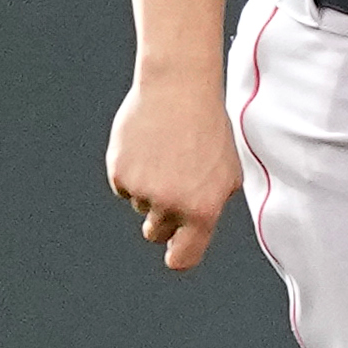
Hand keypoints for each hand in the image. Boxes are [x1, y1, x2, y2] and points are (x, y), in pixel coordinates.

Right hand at [105, 76, 241, 270]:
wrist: (179, 89)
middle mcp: (171, 205)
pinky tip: (147, 146)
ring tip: (166, 153)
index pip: (183, 257)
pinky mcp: (119, 172)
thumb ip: (213, 206)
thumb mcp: (227, 173)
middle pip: (156, 233)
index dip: (177, 256)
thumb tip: (196, 230)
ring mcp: (143, 190)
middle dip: (163, 217)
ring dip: (149, 188)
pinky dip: (132, 172)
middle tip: (173, 182)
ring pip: (140, 206)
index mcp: (202, 210)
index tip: (174, 252)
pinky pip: (123, 187)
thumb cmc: (209, 130)